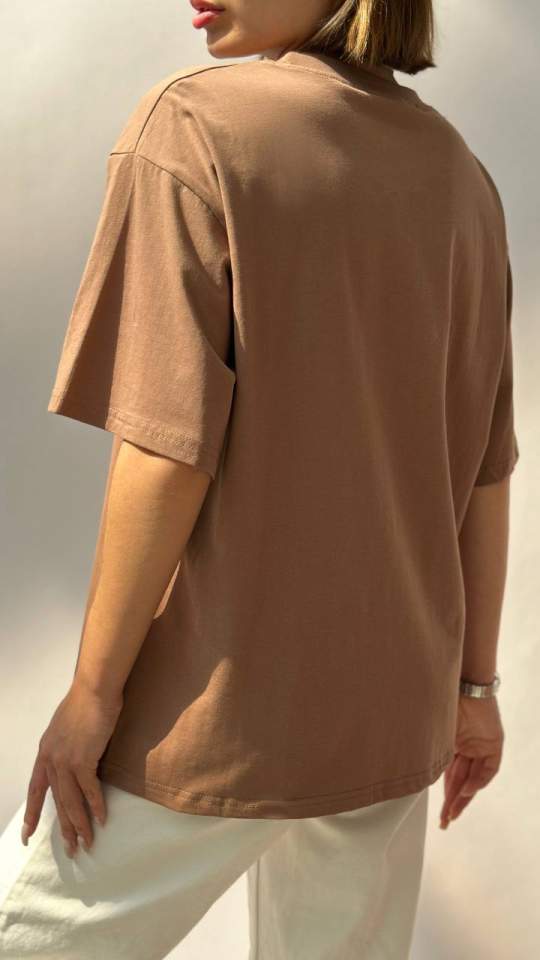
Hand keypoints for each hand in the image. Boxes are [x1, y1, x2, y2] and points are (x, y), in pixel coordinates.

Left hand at [21, 678, 122, 855]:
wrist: (94, 690)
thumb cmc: (85, 702)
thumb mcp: (65, 727)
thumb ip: (64, 745)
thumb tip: (72, 757)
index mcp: (44, 752)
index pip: (35, 790)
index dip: (32, 813)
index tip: (27, 835)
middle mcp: (51, 760)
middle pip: (57, 802)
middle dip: (64, 828)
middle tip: (71, 849)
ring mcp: (66, 761)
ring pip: (71, 802)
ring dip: (80, 825)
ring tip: (87, 843)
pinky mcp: (84, 760)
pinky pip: (90, 790)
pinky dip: (97, 806)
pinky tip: (102, 820)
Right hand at [440, 694, 503, 828]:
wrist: (461, 685)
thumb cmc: (441, 703)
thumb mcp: (431, 733)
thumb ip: (428, 753)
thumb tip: (411, 772)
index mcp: (450, 744)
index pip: (449, 775)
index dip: (446, 795)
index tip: (441, 814)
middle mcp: (466, 747)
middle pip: (460, 781)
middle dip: (453, 802)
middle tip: (446, 821)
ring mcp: (480, 746)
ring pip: (473, 778)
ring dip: (464, 796)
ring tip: (453, 813)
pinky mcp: (494, 744)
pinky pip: (488, 769)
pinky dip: (478, 780)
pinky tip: (467, 790)